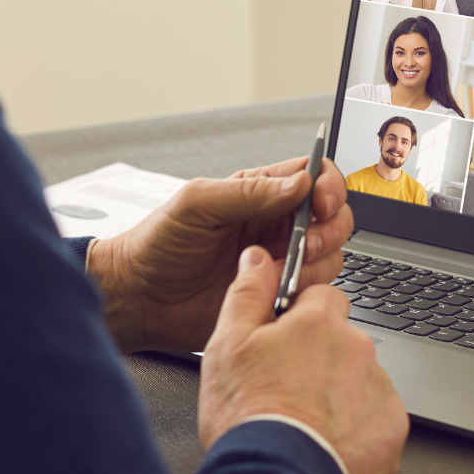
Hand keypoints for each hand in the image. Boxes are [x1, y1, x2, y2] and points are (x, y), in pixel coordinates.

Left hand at [87, 157, 353, 352]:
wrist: (140, 297)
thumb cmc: (158, 244)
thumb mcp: (198, 205)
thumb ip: (250, 191)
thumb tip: (300, 183)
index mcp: (260, 192)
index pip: (314, 176)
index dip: (328, 186)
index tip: (322, 202)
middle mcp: (276, 224)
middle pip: (333, 216)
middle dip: (331, 228)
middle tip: (307, 243)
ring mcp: (279, 260)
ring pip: (331, 254)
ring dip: (319, 262)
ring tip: (284, 271)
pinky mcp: (276, 293)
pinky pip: (313, 289)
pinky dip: (306, 290)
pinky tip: (277, 291)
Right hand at [199, 247, 407, 473]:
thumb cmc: (247, 417)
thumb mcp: (226, 345)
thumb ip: (247, 293)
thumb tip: (258, 257)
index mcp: (320, 323)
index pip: (323, 299)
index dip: (301, 320)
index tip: (285, 343)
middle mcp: (359, 350)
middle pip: (344, 342)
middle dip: (323, 361)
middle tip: (288, 392)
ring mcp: (380, 390)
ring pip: (362, 381)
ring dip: (342, 395)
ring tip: (305, 423)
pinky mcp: (392, 430)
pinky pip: (377, 420)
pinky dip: (358, 430)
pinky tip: (327, 442)